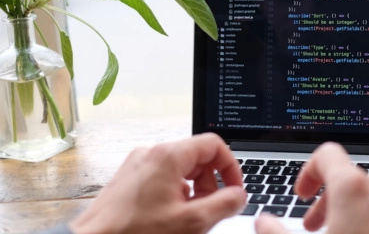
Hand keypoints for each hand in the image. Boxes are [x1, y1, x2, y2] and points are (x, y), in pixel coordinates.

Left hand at [69, 133, 245, 233]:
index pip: (214, 145)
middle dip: (210, 182)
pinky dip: (176, 192)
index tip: (234, 190)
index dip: (230, 167)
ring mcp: (138, 163)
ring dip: (194, 189)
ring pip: (181, 167)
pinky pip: (163, 176)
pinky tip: (171, 216)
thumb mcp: (190, 223)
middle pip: (197, 156)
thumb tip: (239, 195)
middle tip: (210, 209)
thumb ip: (223, 205)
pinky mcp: (130, 177)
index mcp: (168, 156)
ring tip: (190, 216)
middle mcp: (152, 153)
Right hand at [255, 143, 368, 233]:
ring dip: (360, 204)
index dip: (308, 173)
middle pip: (350, 176)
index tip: (302, 195)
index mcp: (352, 188)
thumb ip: (276, 233)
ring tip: (351, 231)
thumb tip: (264, 222)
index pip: (326, 155)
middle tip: (316, 227)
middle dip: (329, 199)